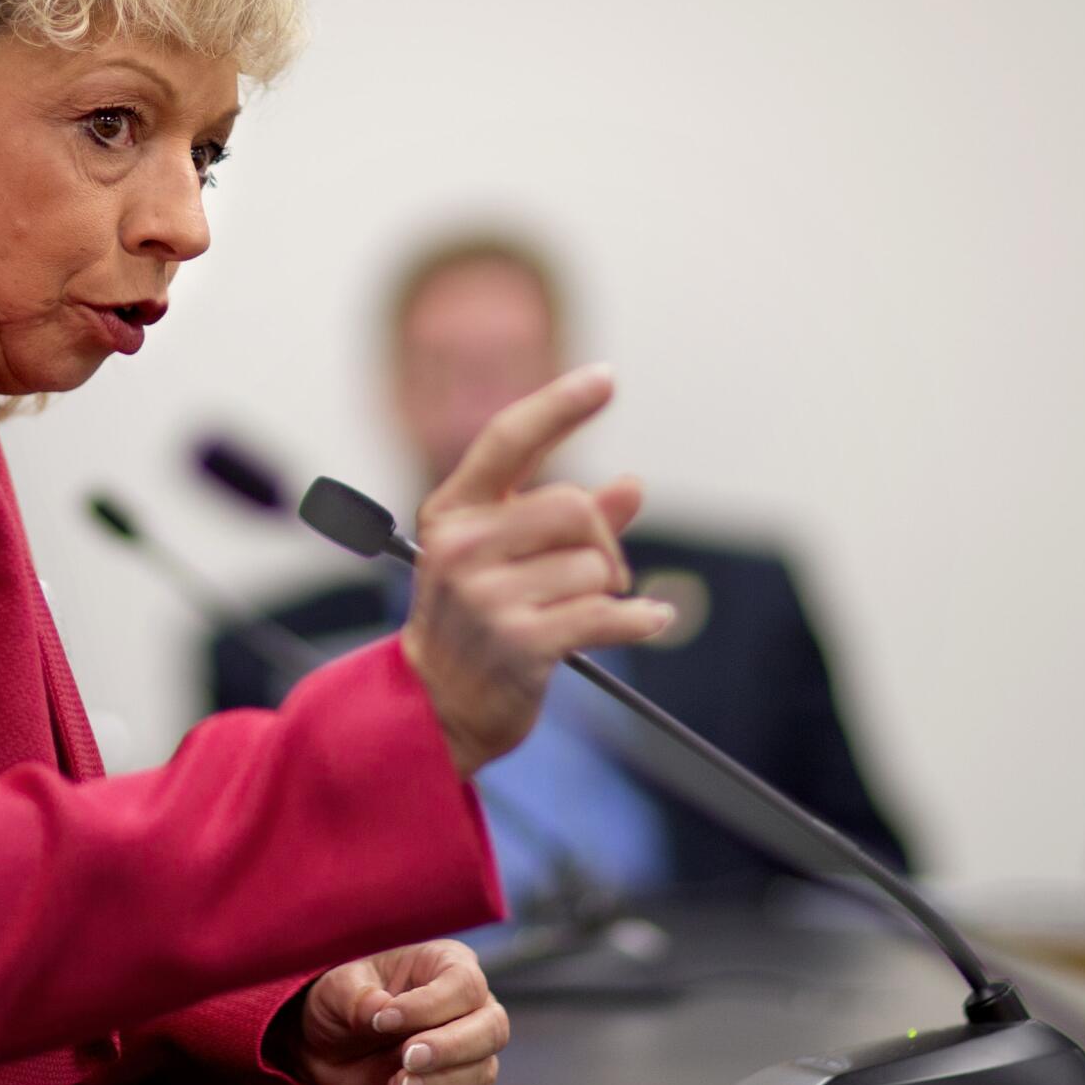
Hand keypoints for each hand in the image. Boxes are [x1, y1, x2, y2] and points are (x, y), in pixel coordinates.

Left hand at [284, 939, 507, 1084]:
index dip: (431, 1005)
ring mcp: (466, 1047)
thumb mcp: (338, 988)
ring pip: (482, 1069)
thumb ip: (357, 997)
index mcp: (445, 963)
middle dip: (450, 1047)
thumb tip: (380, 1009)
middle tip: (407, 1058)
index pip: (463, 983)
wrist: (327, 1045)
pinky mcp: (454, 1083)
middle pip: (491, 1027)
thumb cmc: (342, 1001)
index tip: (386, 1020)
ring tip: (398, 1084)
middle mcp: (467, 1004)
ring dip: (442, 1082)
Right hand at [403, 363, 672, 774]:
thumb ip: (565, 520)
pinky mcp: (519, 642)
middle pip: (571, 506)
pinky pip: (607, 614)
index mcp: (452, 512)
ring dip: (605, 592)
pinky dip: (638, 620)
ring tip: (577, 616)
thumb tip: (632, 485)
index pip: (509, 440)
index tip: (607, 378)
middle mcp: (461, 546)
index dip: (560, 405)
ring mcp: (485, 596)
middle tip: (597, 577)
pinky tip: (649, 622)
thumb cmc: (475, 622)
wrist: (435, 707)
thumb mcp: (503, 559)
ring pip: (593, 566)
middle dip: (599, 540)